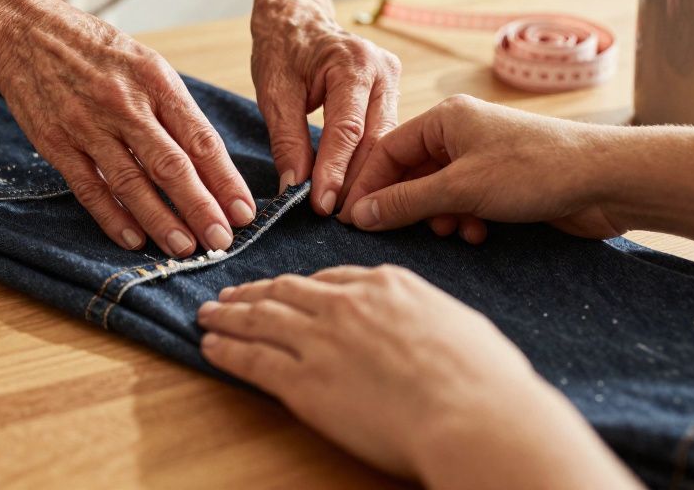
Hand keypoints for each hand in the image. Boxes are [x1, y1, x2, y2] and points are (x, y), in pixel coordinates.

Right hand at [0, 0, 255, 256]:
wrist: (26, 31)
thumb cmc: (94, 48)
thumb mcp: (144, 62)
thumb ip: (172, 109)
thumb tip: (208, 162)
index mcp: (156, 81)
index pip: (200, 139)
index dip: (225, 180)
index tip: (245, 211)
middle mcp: (125, 103)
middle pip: (171, 166)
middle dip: (201, 208)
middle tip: (223, 241)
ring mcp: (88, 125)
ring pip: (132, 183)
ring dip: (161, 220)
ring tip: (184, 248)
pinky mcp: (56, 143)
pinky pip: (90, 187)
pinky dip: (112, 217)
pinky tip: (133, 239)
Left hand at [198, 266, 639, 489]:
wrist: (473, 414)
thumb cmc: (485, 380)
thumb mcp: (459, 325)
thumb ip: (427, 319)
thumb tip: (428, 331)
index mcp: (387, 285)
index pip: (330, 279)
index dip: (300, 286)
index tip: (285, 288)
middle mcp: (346, 304)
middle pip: (286, 290)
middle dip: (254, 292)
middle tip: (230, 294)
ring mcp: (320, 340)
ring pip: (260, 318)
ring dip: (229, 315)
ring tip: (208, 314)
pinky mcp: (303, 381)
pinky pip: (252, 358)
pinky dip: (226, 349)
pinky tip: (210, 347)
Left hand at [250, 0, 400, 215]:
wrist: (298, 17)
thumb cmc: (282, 48)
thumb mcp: (274, 92)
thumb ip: (286, 140)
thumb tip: (293, 188)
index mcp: (353, 63)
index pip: (347, 129)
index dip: (335, 171)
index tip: (322, 206)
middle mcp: (383, 70)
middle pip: (376, 140)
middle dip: (357, 183)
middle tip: (338, 219)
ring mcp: (394, 81)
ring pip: (386, 142)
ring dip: (368, 178)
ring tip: (347, 212)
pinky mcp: (392, 93)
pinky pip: (385, 136)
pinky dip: (372, 164)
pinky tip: (361, 192)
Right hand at [337, 95, 624, 243]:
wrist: (607, 180)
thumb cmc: (536, 170)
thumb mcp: (460, 190)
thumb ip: (405, 202)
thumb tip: (360, 215)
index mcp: (445, 118)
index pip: (386, 150)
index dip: (367, 187)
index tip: (352, 220)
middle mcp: (461, 132)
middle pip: (410, 172)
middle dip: (406, 205)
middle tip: (397, 233)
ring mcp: (483, 157)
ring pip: (437, 191)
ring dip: (439, 217)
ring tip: (453, 231)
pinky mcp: (503, 182)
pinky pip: (465, 202)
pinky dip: (464, 219)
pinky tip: (478, 233)